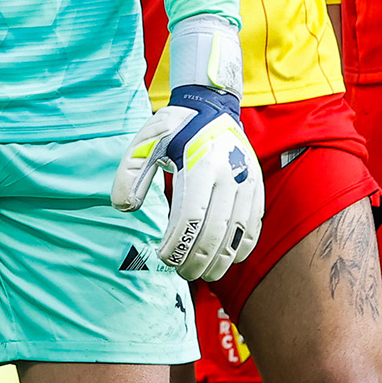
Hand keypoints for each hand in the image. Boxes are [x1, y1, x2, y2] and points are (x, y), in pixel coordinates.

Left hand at [111, 85, 263, 280]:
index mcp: (201, 164)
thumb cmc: (175, 128)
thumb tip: (124, 208)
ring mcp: (248, 184)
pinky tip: (224, 259)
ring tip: (201, 274)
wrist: (213, 107)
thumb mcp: (146, 142)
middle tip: (181, 273)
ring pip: (236, 237)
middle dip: (196, 260)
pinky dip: (239, 250)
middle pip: (214, 233)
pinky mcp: (257, 190)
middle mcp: (230, 176)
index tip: (163, 257)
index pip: (190, 216)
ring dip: (219, 263)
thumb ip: (130, 174)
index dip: (176, 244)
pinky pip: (252, 229)